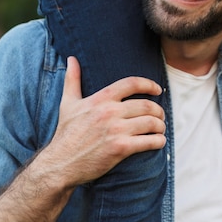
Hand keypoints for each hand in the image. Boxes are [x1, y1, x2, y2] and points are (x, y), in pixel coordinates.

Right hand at [43, 57, 165, 187]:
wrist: (61, 163)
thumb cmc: (66, 133)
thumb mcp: (67, 103)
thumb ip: (72, 79)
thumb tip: (71, 59)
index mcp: (101, 99)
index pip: (132, 84)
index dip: (149, 84)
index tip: (157, 89)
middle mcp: (110, 112)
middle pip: (146, 105)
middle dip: (158, 110)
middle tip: (160, 115)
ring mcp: (116, 130)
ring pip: (151, 123)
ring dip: (160, 126)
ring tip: (160, 128)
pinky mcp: (120, 148)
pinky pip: (148, 142)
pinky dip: (158, 141)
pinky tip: (158, 141)